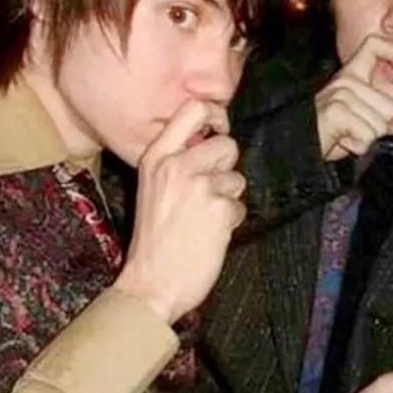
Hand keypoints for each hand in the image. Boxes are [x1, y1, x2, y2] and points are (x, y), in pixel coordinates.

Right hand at [114, 100, 245, 323]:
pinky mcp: (220, 208)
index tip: (220, 129)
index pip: (193, 109)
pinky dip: (231, 222)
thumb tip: (213, 143)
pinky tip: (210, 236)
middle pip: (227, 145)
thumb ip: (177, 163)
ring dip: (228, 199)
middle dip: (226, 169)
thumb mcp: (153, 189)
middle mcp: (177, 164)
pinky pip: (240, 206)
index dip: (216, 114)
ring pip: (237, 178)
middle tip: (208, 194)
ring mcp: (199, 185)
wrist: (151, 284)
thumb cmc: (154, 242)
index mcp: (156, 157)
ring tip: (204, 220)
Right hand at [316, 35, 392, 160]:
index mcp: (353, 76)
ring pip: (379, 125)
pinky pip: (366, 135)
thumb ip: (392, 122)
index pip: (375, 44)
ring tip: (346, 134)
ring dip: (365, 138)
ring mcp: (340, 94)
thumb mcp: (366, 125)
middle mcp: (347, 81)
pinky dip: (357, 146)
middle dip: (376, 128)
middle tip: (353, 129)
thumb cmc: (331, 134)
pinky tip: (342, 140)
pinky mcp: (336, 111)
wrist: (300, 148)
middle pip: (390, 107)